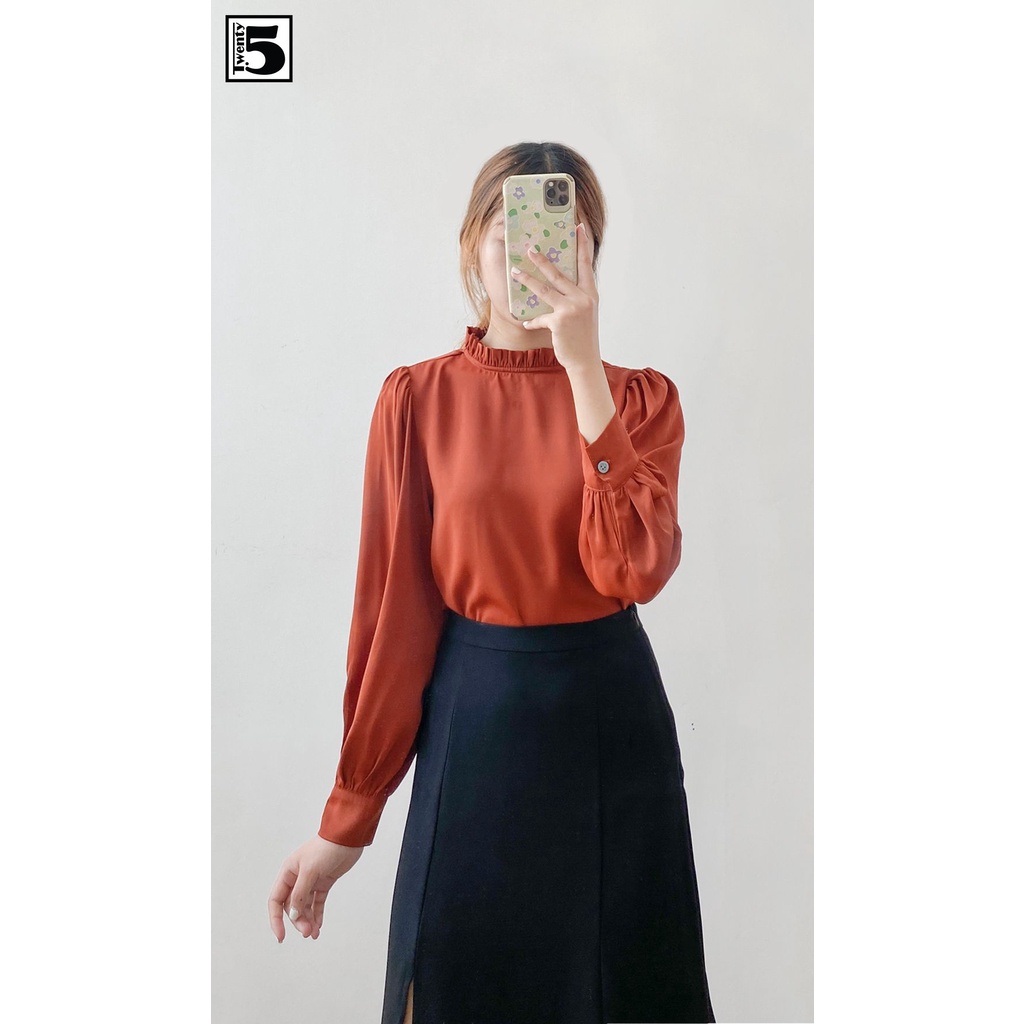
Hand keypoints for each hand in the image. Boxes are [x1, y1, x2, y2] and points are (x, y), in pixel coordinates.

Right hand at [267, 834, 362, 941]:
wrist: (348, 838)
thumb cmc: (326, 848)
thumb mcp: (310, 871)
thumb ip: (300, 894)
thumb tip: (293, 915)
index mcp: (288, 872)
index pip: (276, 900)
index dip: (276, 919)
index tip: (281, 936)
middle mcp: (297, 877)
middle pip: (292, 906)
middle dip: (298, 921)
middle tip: (307, 932)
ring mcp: (311, 880)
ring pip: (305, 906)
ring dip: (308, 920)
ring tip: (314, 933)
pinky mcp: (324, 882)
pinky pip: (317, 902)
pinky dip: (317, 914)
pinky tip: (318, 926)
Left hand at [512, 220, 600, 373]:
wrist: (585, 360)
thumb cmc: (582, 336)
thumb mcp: (585, 312)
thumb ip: (576, 296)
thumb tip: (558, 281)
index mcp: (590, 293)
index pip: (586, 264)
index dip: (583, 244)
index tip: (579, 227)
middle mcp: (583, 298)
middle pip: (559, 273)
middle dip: (542, 260)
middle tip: (530, 249)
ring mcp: (571, 310)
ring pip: (544, 290)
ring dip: (527, 280)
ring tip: (514, 272)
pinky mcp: (559, 322)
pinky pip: (540, 317)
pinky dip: (532, 321)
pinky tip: (526, 323)